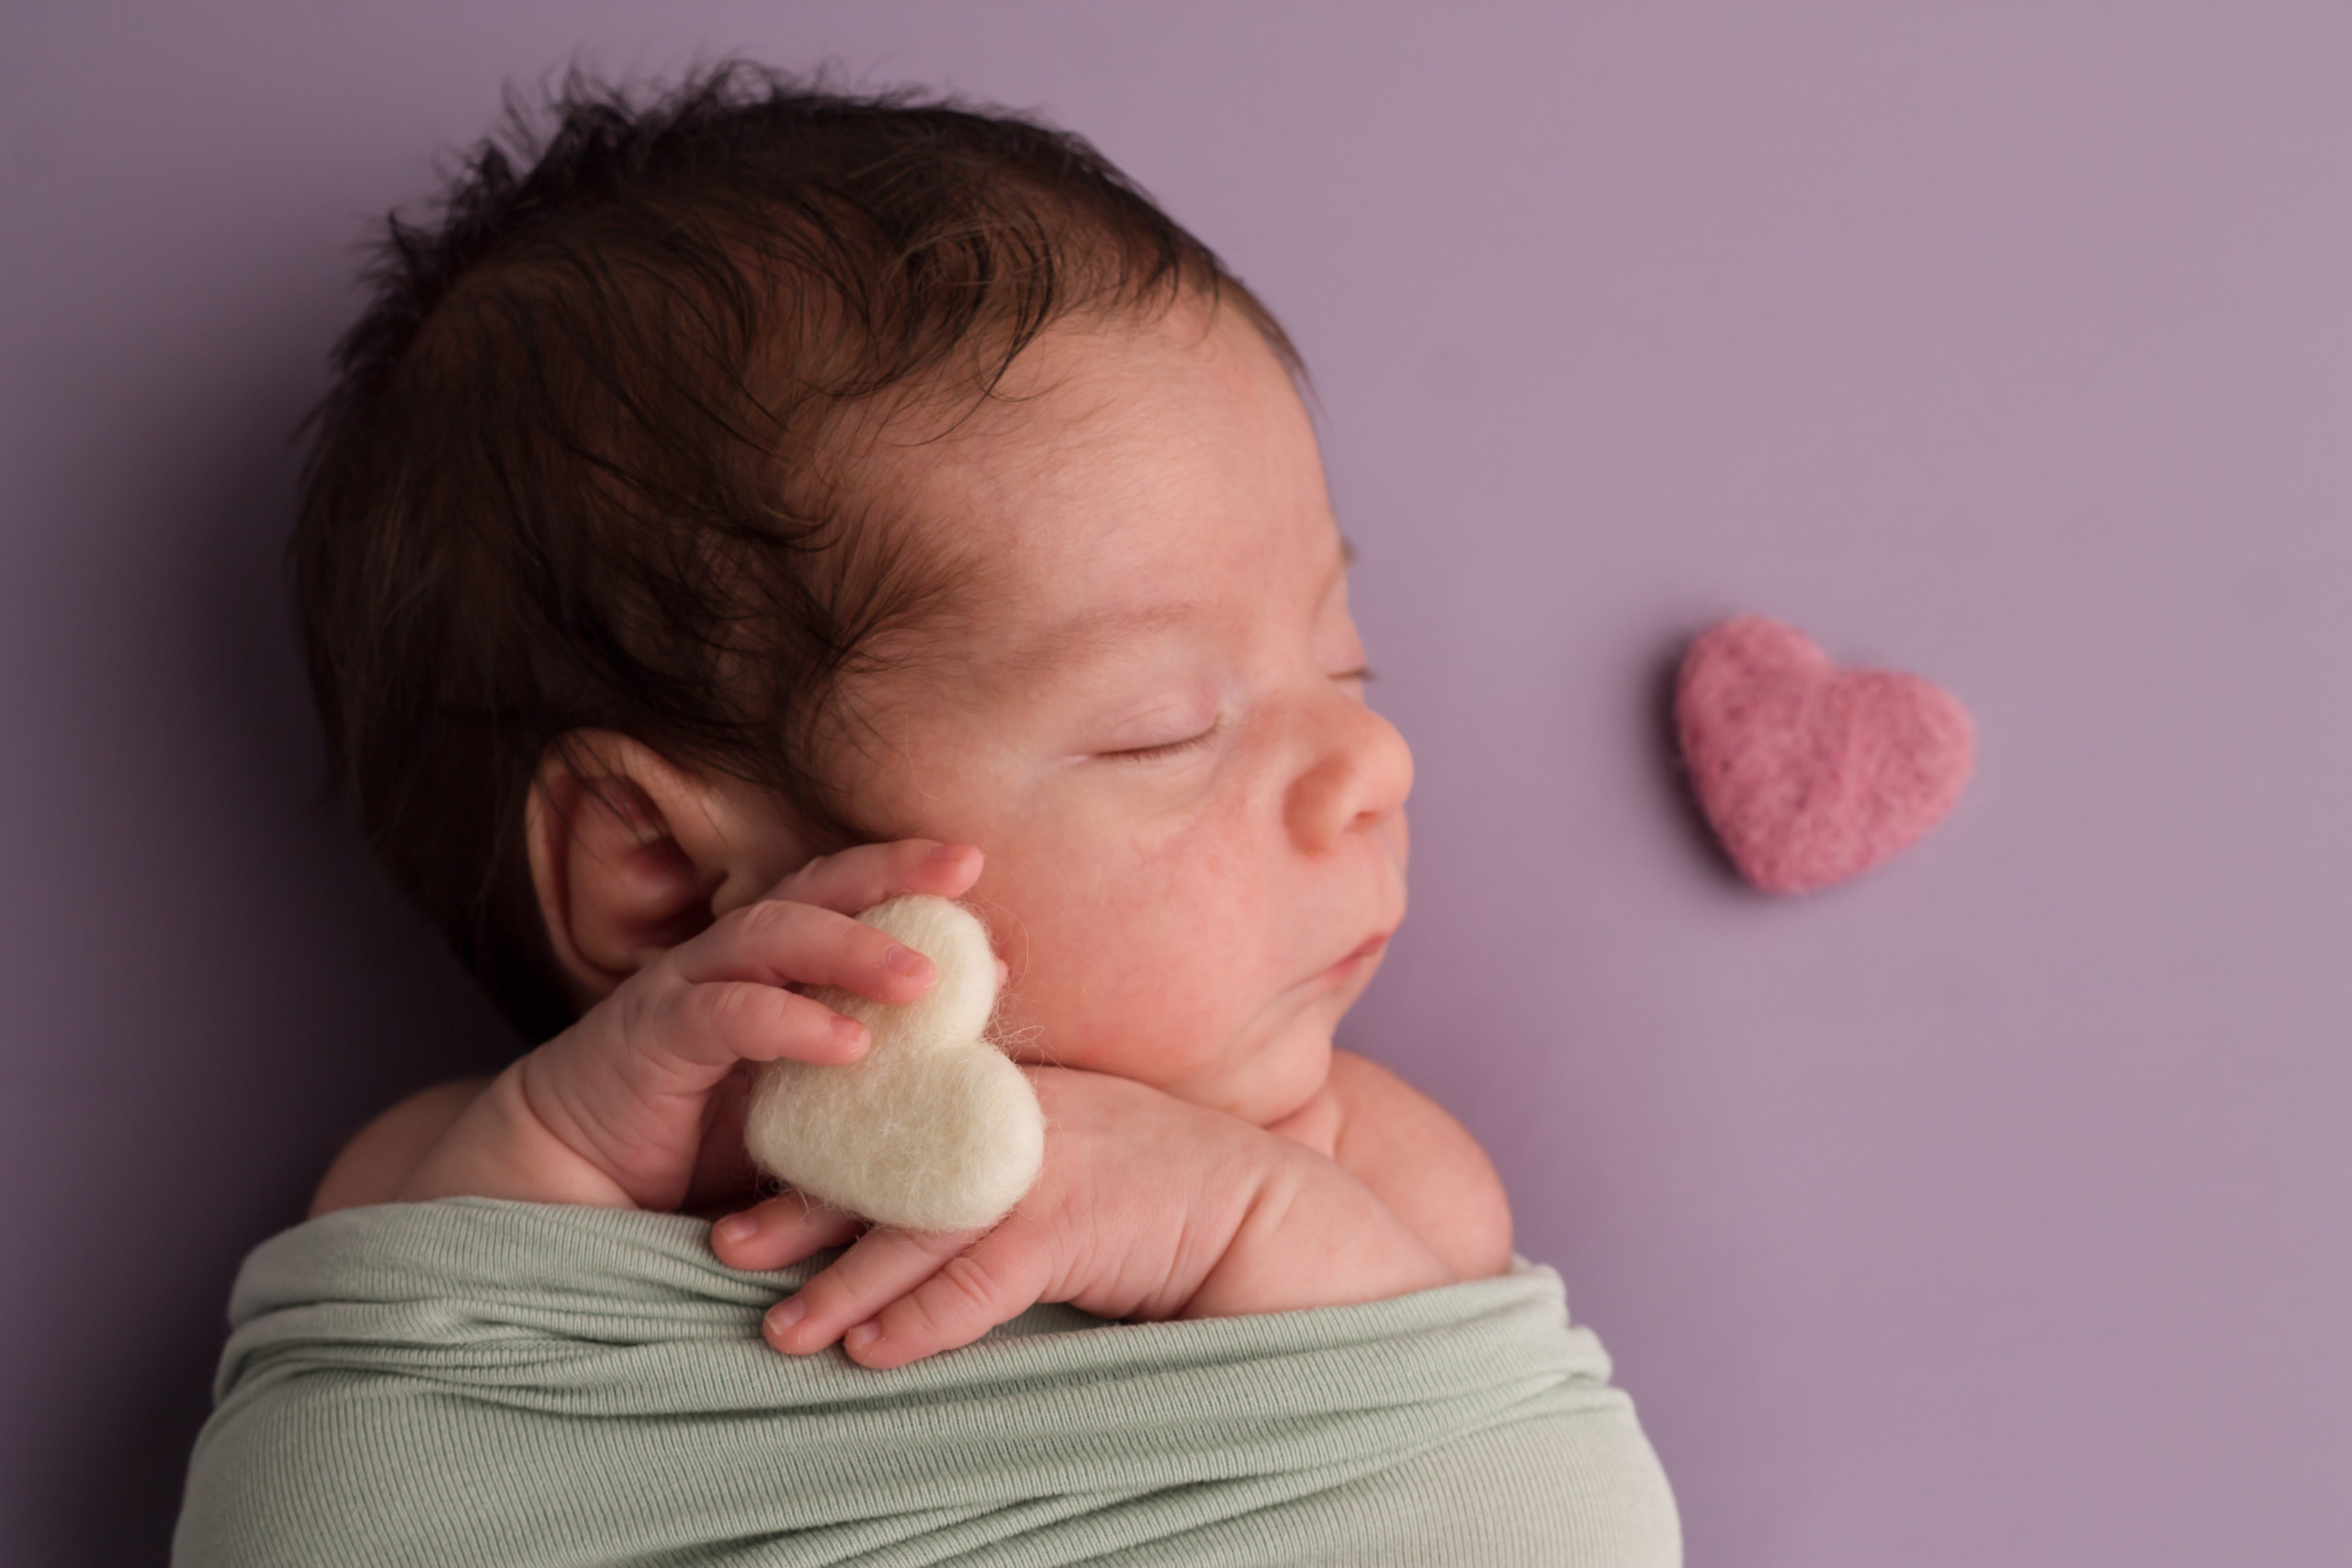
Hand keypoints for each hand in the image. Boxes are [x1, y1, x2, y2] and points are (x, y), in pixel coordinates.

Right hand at [399, 840, 984, 1211]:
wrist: (574, 1180)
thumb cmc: (699, 1140)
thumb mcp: (804, 1101)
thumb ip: (873, 1069)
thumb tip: (974, 1046)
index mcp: (768, 963)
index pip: (842, 896)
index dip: (904, 877)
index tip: (976, 874)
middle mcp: (729, 959)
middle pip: (815, 889)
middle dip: (891, 871)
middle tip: (966, 867)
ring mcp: (687, 989)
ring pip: (774, 935)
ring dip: (853, 948)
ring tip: (923, 979)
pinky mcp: (654, 1038)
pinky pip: (730, 1014)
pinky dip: (793, 1022)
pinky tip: (849, 1043)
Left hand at [709, 1065, 1452, 1367]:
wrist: (1282, 1220)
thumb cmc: (1182, 1201)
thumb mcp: (1087, 1159)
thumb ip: (1014, 1166)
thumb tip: (937, 1211)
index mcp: (1023, 1096)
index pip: (904, 1119)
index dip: (829, 1153)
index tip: (757, 1183)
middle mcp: (1025, 1119)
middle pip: (892, 1163)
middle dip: (805, 1209)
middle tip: (725, 1246)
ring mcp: (1051, 1165)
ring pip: (921, 1226)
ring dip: (844, 1280)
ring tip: (779, 1329)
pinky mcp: (1082, 1221)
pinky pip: (983, 1277)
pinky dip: (923, 1317)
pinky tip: (872, 1352)